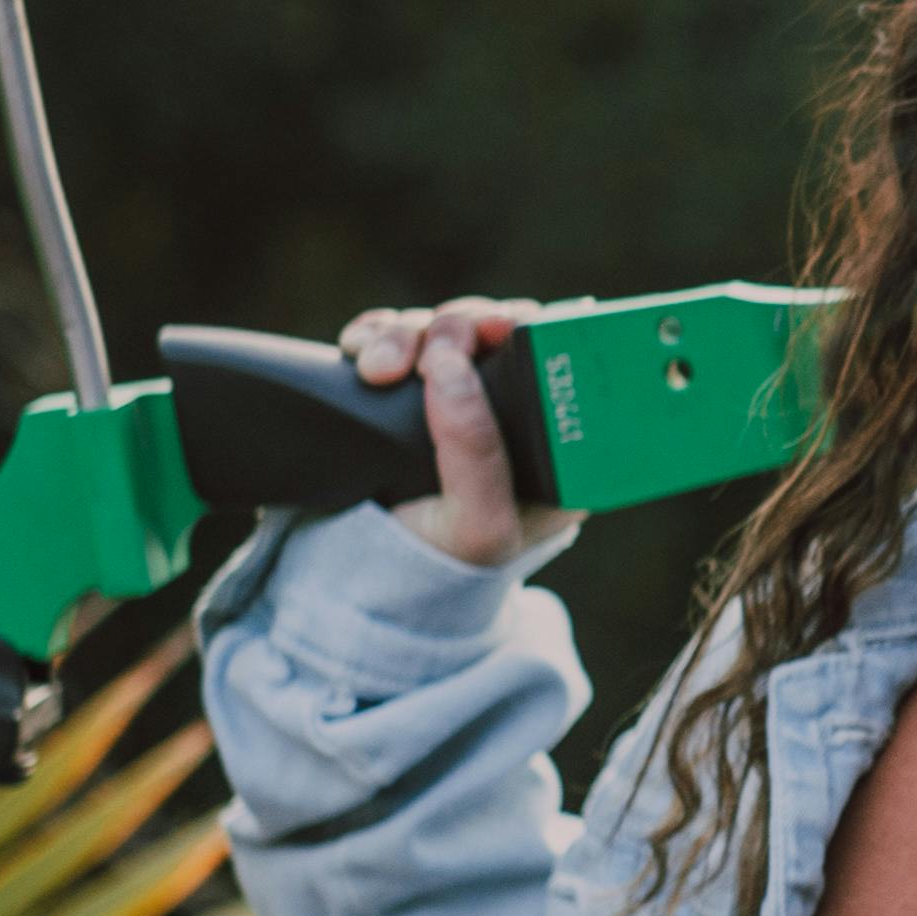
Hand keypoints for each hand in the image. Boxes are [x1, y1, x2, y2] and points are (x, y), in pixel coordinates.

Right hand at [337, 301, 556, 569]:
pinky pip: (391, 337)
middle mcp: (507, 409)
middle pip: (492, 331)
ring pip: (437, 329)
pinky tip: (359, 351)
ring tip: (376, 367)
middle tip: (427, 354)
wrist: (370, 587)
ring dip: (404, 334)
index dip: (528, 329)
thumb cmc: (444, 565)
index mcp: (550, 443)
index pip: (558, 360)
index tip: (496, 329)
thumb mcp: (477, 526)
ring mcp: (453, 394)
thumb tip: (449, 367)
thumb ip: (476, 454)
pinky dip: (373, 335)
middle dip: (455, 329)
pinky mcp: (403, 390)